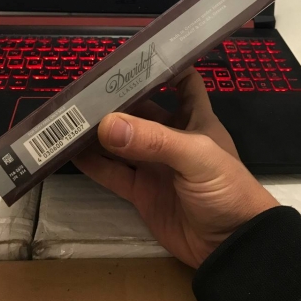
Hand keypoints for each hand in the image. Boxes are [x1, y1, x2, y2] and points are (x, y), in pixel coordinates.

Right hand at [73, 69, 278, 267]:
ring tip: (69, 116)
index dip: (164, 67)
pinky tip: (69, 151)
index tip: (132, 55)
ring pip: (122, 142)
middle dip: (117, 100)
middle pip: (141, 111)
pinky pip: (113, 174)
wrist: (232, 246)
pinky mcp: (142, 194)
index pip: (183, 83)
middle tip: (82, 88)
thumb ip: (154, 140)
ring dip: (99, 130)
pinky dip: (92, 164)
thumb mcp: (196, 156)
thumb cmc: (226, 190)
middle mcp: (173, 138)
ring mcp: (156, 167)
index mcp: (196, 120)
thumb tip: (107, 124)